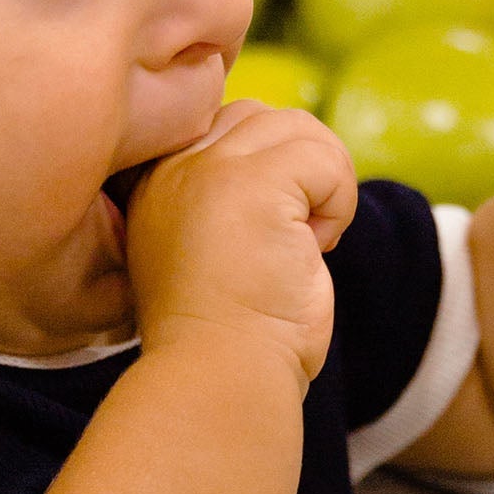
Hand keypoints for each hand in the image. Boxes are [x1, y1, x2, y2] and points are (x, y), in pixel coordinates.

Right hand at [125, 100, 355, 386]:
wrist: (221, 376)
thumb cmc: (225, 331)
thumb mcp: (209, 245)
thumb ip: (228, 193)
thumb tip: (298, 156)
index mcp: (153, 179)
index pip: (228, 123)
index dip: (270, 166)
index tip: (270, 233)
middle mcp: (170, 165)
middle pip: (264, 117)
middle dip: (300, 169)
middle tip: (295, 238)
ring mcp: (207, 169)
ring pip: (299, 129)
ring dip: (325, 183)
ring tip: (307, 242)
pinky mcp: (253, 184)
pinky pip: (325, 160)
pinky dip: (340, 202)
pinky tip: (316, 248)